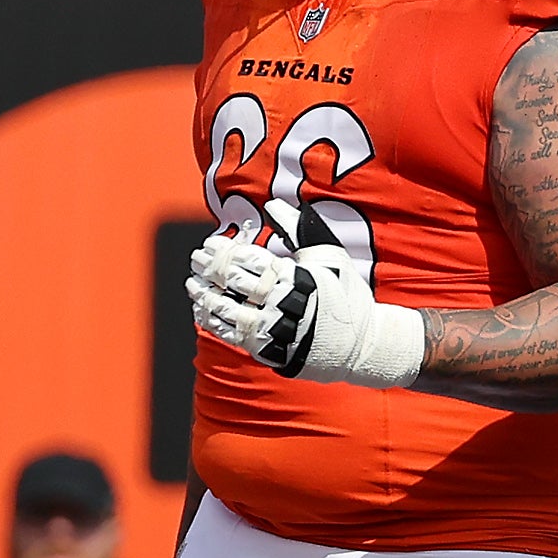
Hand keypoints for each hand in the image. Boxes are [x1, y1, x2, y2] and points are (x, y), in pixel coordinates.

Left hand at [187, 227, 427, 387]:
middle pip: (235, 283)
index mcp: (298, 278)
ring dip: (205, 296)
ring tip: (192, 284)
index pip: (250, 260)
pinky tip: (203, 310)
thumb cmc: (346, 294)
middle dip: (210, 269)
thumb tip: (273, 204)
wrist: (364, 344)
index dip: (225, 251)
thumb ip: (299, 229)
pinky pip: (234, 336)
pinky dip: (214, 322)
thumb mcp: (329, 256)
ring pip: (228, 311)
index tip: (210, 244)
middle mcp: (284, 305)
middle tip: (195, 259)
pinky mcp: (272, 352)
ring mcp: (277, 331)